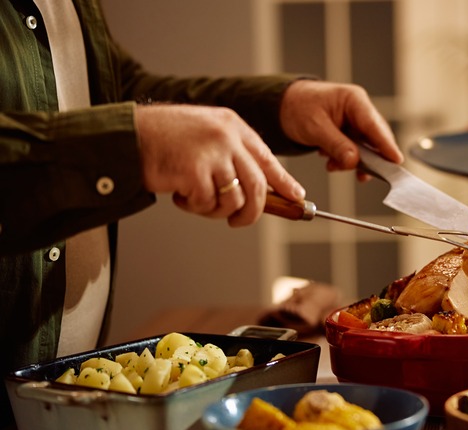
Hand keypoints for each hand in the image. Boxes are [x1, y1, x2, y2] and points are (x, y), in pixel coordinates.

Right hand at [135, 104, 304, 225]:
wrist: (128, 135)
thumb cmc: (165, 140)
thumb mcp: (207, 136)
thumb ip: (232, 155)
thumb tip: (259, 189)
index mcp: (233, 126)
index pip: (268, 159)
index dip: (285, 182)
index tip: (297, 197)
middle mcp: (227, 137)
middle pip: (257, 186)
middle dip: (252, 212)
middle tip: (240, 222)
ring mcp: (212, 153)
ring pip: (233, 200)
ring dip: (216, 210)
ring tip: (196, 201)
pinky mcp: (195, 171)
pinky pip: (207, 204)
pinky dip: (194, 207)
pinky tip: (178, 194)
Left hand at [279, 80, 402, 179]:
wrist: (284, 106)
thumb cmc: (298, 107)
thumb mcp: (315, 127)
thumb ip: (336, 145)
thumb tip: (354, 161)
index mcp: (354, 99)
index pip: (375, 125)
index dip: (386, 145)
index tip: (396, 161)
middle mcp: (359, 109)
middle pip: (375, 138)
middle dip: (367, 158)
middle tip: (360, 174)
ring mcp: (356, 121)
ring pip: (366, 147)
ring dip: (352, 160)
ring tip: (333, 165)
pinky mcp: (351, 132)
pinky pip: (356, 150)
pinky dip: (345, 159)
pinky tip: (332, 162)